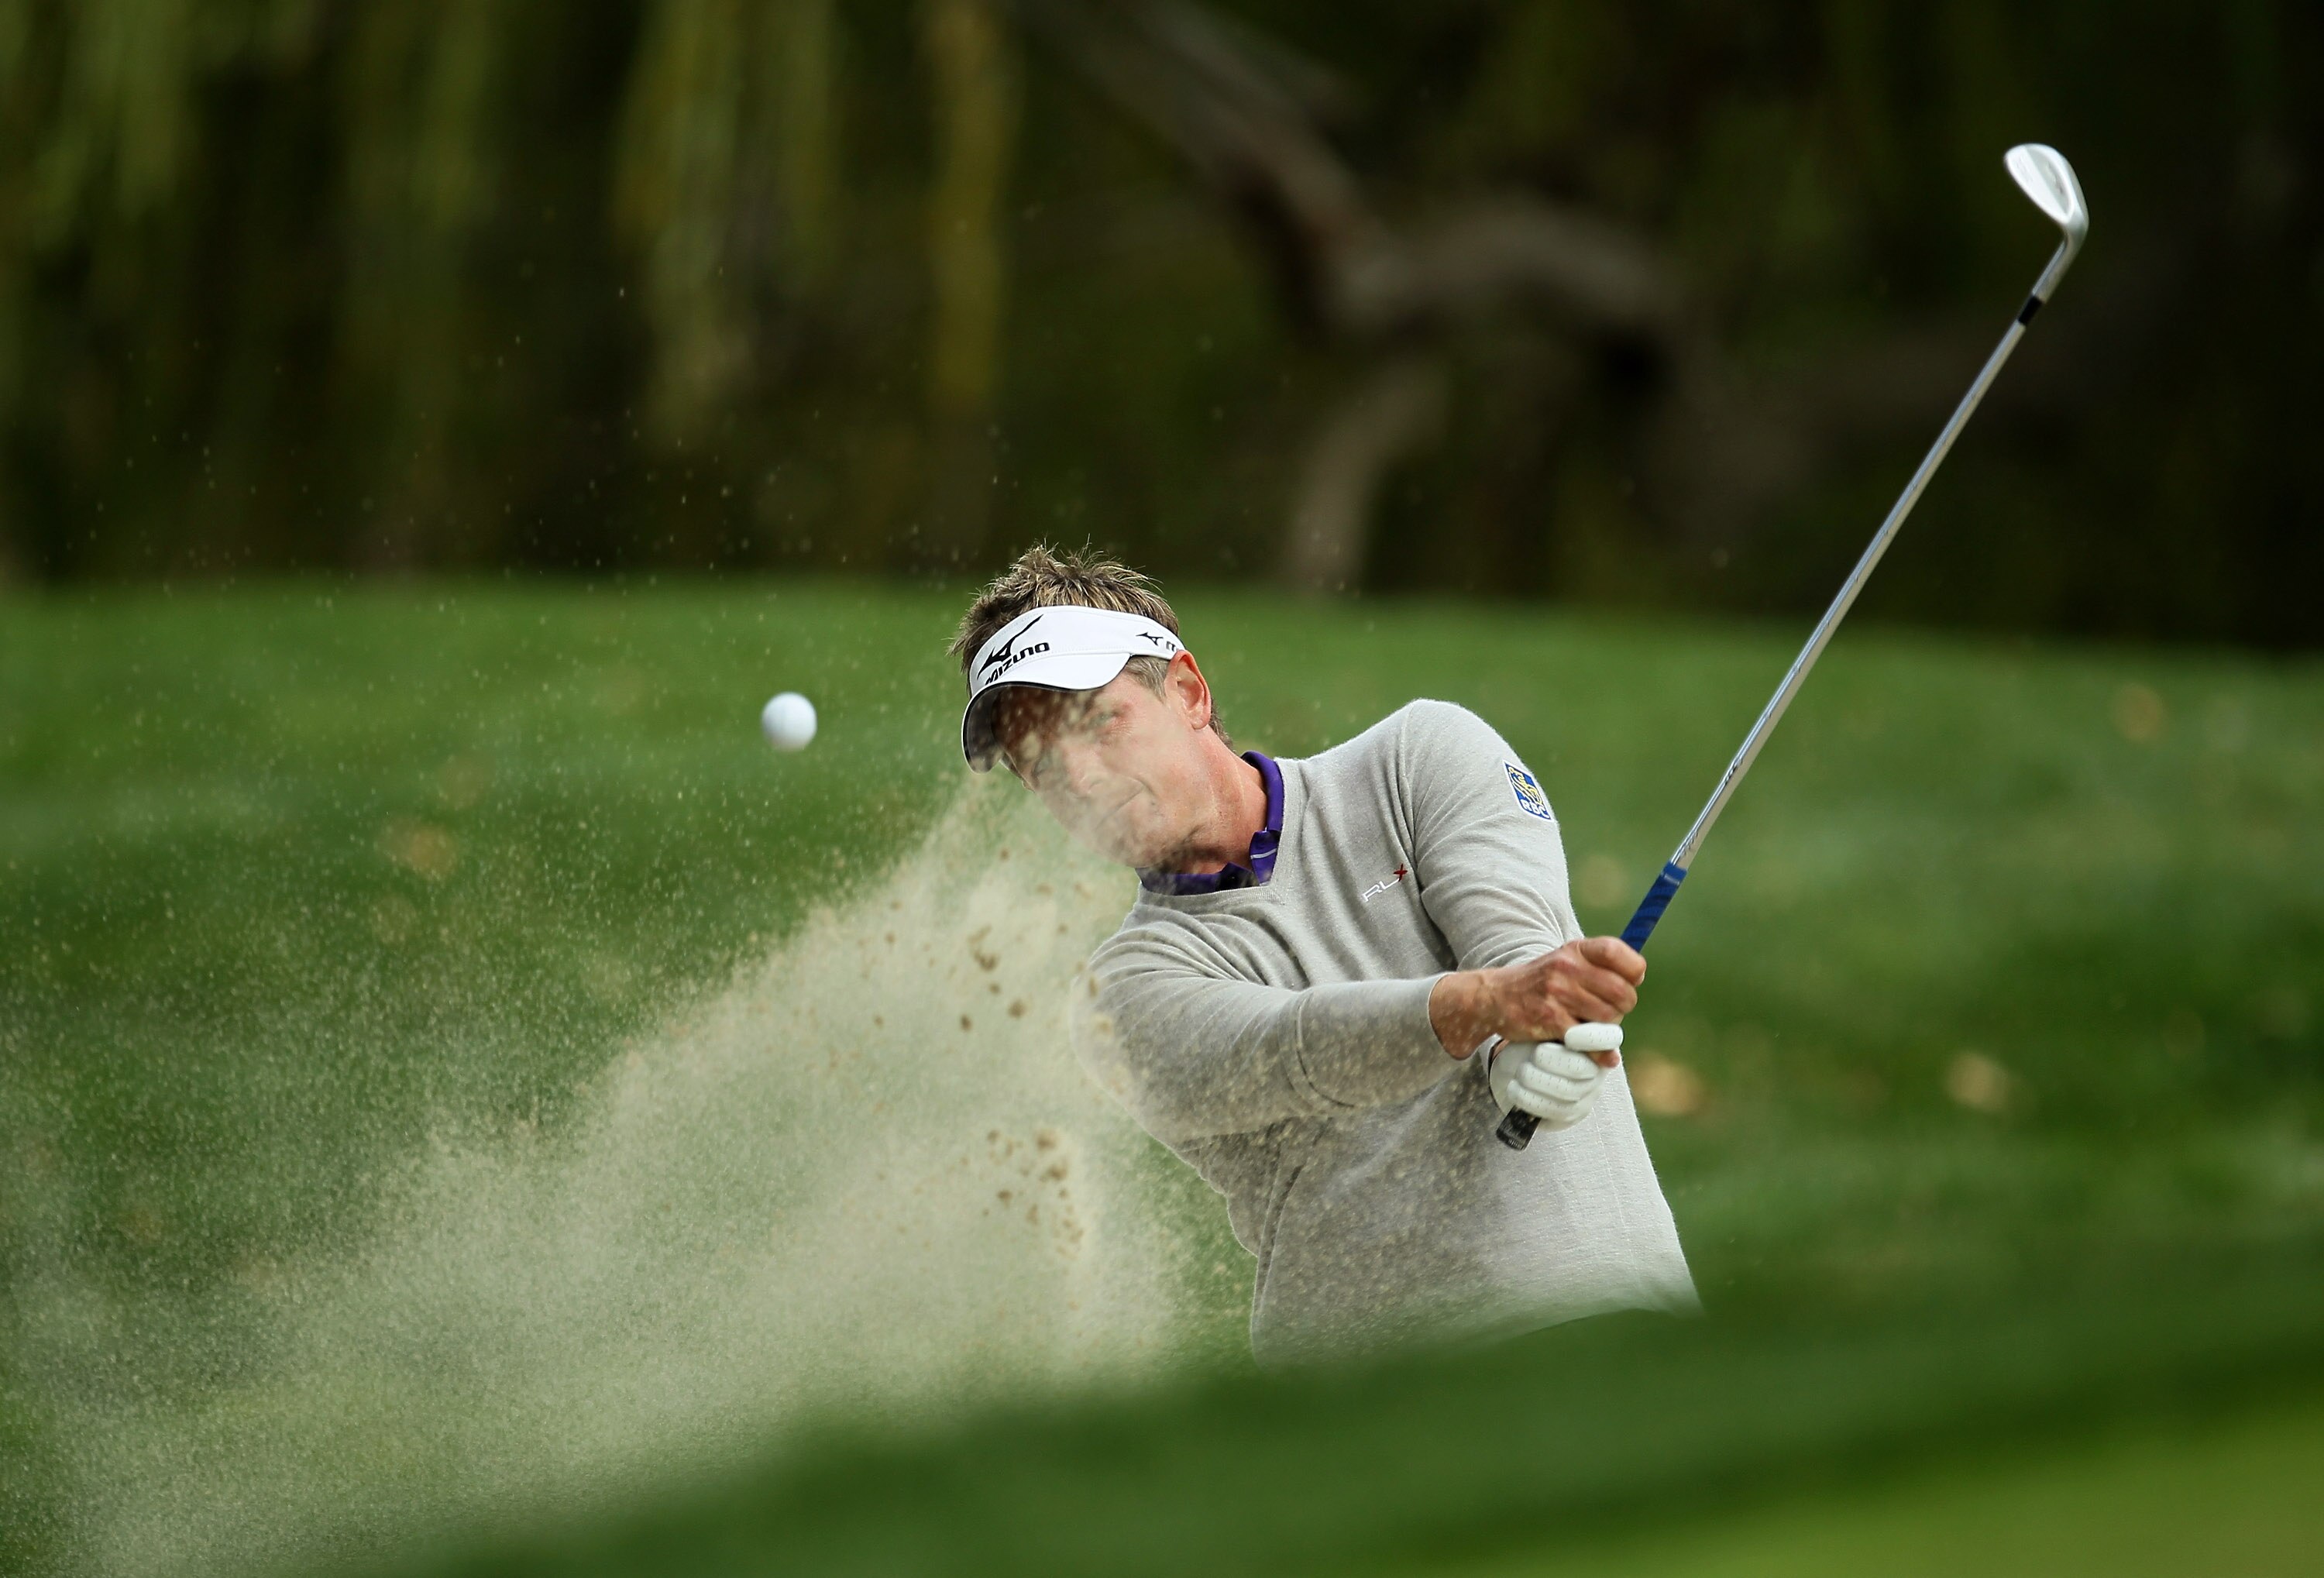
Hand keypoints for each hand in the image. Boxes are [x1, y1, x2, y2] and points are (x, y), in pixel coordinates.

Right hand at [1430, 937, 1644, 1056]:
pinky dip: (1596, 1052)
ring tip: (1593, 1026)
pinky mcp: (1550, 1019)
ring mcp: (1557, 993)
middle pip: (1621, 992)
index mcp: (1575, 950)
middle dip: (1624, 1007)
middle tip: (1611, 1012)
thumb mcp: (1566, 961)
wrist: (1495, 996)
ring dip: (1608, 1029)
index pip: (1617, 953)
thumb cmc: (1541, 982)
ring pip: (1607, 1018)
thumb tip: (1637, 982)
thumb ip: (1600, 967)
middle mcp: (1567, 967)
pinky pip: (1588, 1040)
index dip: (1633, 972)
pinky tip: (1592, 1051)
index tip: (1628, 982)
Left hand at [1488, 1023, 1621, 1130]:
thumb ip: (1558, 1021)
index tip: (1569, 1036)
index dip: (1592, 1038)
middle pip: (1579, 1067)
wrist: (1514, 1067)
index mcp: (1596, 1039)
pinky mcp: (1573, 1113)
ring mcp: (1588, 1093)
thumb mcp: (1541, 1024)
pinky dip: (1527, 1097)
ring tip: (1521, 1069)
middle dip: (1548, 1060)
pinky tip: (1515, 1087)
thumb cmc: (1531, 1038)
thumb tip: (1567, 1019)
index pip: (1609, 1038)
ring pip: (1565, 1090)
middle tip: (1532, 1054)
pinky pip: (1553, 1110)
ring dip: (1534, 1078)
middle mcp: (1598, 1067)